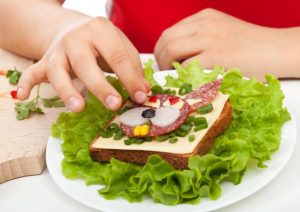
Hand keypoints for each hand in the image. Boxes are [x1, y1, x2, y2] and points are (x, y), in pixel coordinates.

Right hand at [17, 17, 148, 111]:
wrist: (73, 28)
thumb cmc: (101, 41)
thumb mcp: (120, 46)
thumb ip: (133, 67)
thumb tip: (143, 92)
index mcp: (100, 30)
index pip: (117, 56)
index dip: (130, 78)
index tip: (140, 97)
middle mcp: (76, 38)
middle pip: (87, 64)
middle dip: (101, 86)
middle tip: (114, 105)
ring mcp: (58, 50)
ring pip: (58, 70)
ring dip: (66, 90)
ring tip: (78, 107)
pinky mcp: (45, 60)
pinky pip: (32, 71)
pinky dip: (26, 83)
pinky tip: (23, 96)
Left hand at [154, 8, 293, 80]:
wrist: (277, 49)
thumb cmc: (252, 46)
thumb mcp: (222, 32)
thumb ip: (201, 39)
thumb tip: (180, 57)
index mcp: (204, 18)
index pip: (170, 32)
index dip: (162, 49)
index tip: (164, 62)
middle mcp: (204, 25)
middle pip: (166, 39)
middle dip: (159, 58)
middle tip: (165, 71)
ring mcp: (209, 39)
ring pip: (171, 49)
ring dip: (166, 66)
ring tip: (173, 76)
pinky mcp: (215, 56)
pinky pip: (186, 65)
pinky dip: (180, 74)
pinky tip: (186, 80)